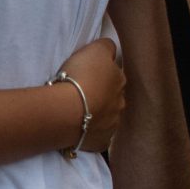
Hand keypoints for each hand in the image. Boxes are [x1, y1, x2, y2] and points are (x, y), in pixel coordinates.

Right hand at [58, 38, 126, 154]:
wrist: (68, 111)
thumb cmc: (81, 76)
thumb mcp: (95, 49)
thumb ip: (106, 46)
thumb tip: (111, 50)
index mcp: (120, 80)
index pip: (114, 72)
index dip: (101, 71)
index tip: (87, 73)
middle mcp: (121, 103)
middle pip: (112, 96)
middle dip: (102, 94)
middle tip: (81, 92)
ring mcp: (112, 125)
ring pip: (107, 117)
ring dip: (97, 113)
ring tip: (79, 111)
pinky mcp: (101, 142)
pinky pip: (97, 136)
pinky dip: (90, 132)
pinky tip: (78, 128)